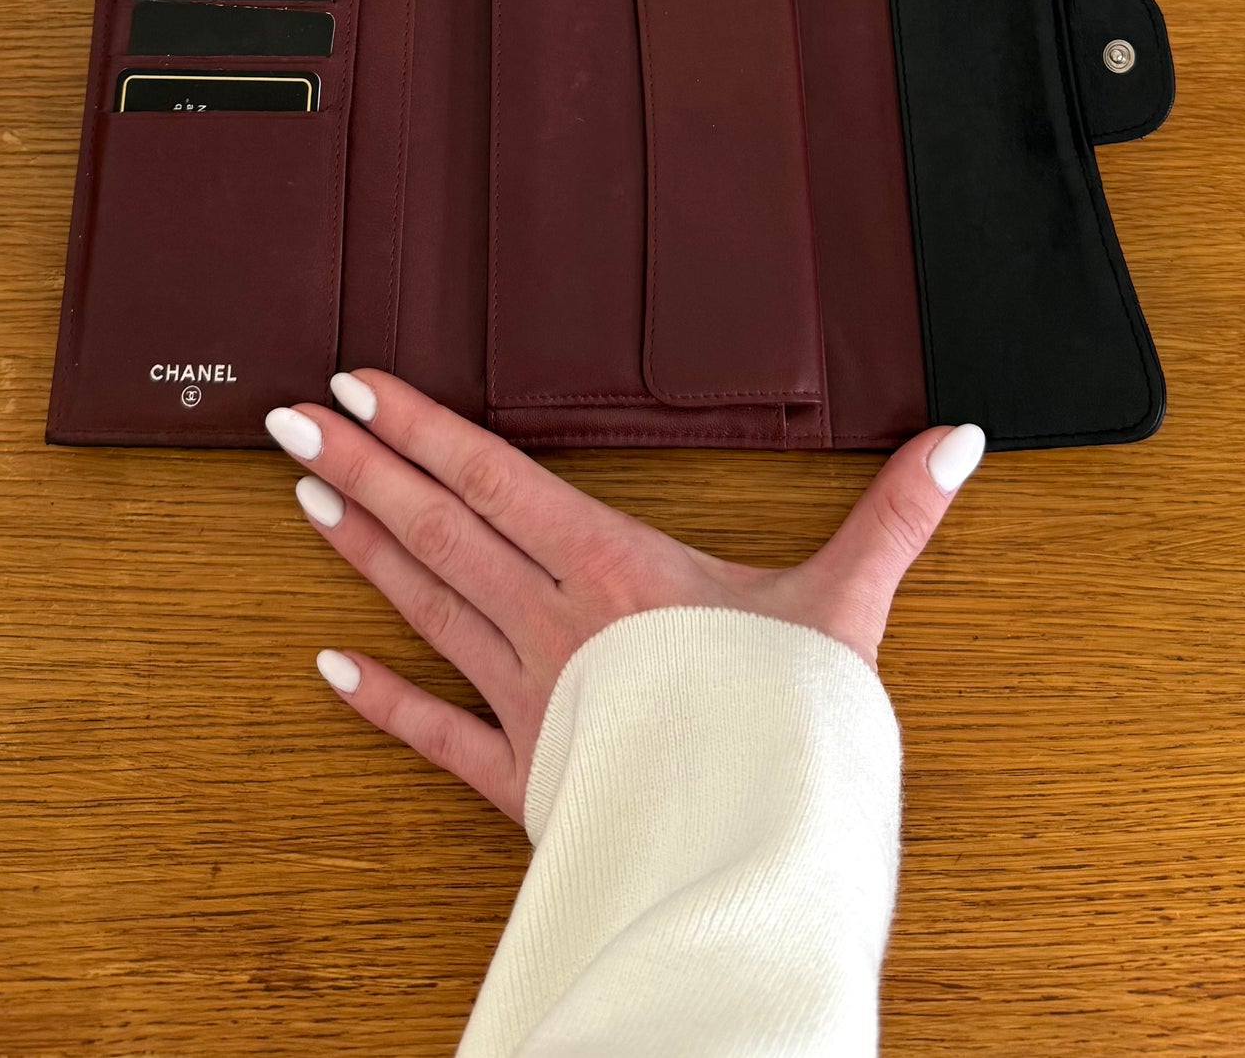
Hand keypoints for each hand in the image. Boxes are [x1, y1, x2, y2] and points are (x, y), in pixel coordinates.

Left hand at [266, 371, 984, 824]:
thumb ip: (894, 515)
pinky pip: (438, 737)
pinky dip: (382, 702)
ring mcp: (531, 704)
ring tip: (303, 496)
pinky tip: (328, 670)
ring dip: (362, 552)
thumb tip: (956, 441)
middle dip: (362, 468)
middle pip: (440, 530)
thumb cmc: (797, 727)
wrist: (766, 859)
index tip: (358, 385)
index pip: (495, 479)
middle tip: (288, 418)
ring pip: (427, 610)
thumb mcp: (849, 603)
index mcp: (614, 570)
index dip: (422, 428)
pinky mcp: (530, 781)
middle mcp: (555, 626)